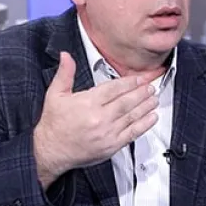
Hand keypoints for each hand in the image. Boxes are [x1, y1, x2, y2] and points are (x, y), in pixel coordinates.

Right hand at [33, 51, 158, 184]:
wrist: (50, 151)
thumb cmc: (54, 124)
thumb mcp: (55, 95)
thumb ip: (64, 74)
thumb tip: (66, 55)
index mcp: (87, 103)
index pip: (114, 88)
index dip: (130, 82)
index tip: (140, 78)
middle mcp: (99, 118)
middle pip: (127, 102)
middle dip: (141, 93)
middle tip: (151, 86)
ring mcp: (107, 133)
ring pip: (132, 116)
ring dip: (146, 106)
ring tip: (154, 98)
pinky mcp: (111, 146)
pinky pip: (132, 134)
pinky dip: (144, 125)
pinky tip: (152, 117)